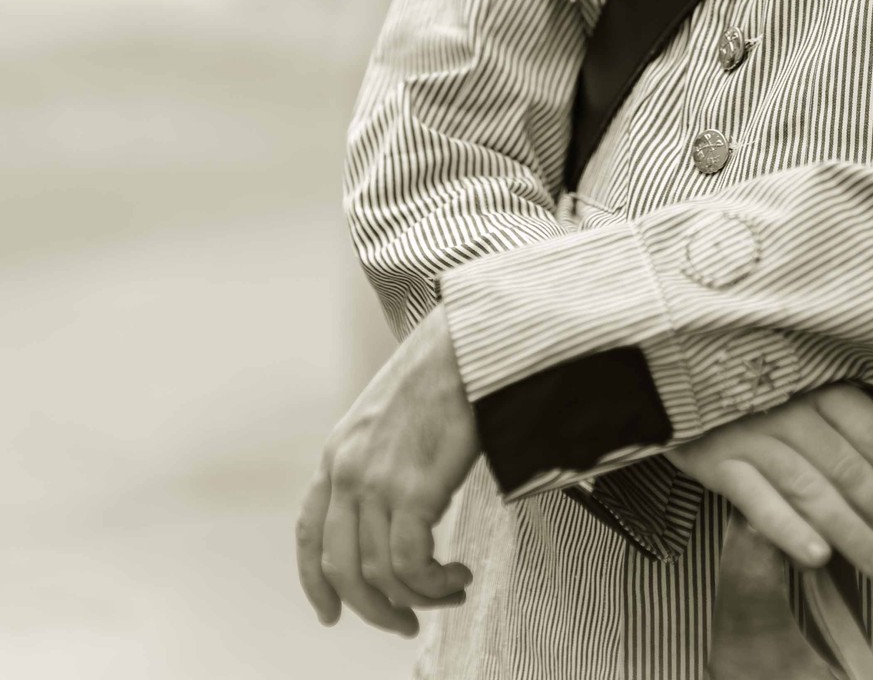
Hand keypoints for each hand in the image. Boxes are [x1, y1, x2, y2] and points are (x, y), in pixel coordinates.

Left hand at [296, 305, 477, 637]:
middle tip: (405, 625)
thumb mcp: (387, 419)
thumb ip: (377, 462)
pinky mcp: (415, 489)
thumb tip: (394, 517)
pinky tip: (459, 575)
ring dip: (417, 599)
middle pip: (342, 569)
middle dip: (374, 609)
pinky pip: (413, 565)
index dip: (314, 583)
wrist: (465, 345)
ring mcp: (377, 481)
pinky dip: (434, 584)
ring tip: (450, 592)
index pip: (308, 534)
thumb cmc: (438, 377)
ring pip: (381, 574)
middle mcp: (346, 472)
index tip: (330, 615)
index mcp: (335, 454)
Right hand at [667, 382, 872, 578]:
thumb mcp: (821, 374)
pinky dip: (787, 529)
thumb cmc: (764, 377)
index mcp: (817, 380)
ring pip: (809, 488)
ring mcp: (749, 432)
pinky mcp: (714, 459)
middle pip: (847, 466)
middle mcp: (787, 404)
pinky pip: (755, 500)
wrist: (675, 368)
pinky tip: (817, 558)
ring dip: (850, 531)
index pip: (871, 430)